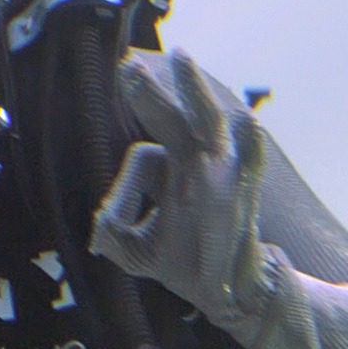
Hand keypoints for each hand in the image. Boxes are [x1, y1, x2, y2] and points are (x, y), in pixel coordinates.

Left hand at [90, 49, 278, 346]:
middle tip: (128, 64)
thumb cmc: (184, 263)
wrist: (229, 289)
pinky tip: (250, 125)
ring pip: (209, 123)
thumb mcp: (136, 252)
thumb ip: (112, 236)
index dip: (121, 194)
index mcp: (172, 167)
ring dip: (195, 93)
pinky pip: (249, 162)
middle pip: (174, 116)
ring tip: (182, 59)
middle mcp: (198, 161)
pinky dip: (250, 145)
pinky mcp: (242, 195)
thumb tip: (97, 230)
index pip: (142, 158)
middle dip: (152, 92)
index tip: (106, 226)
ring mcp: (223, 172)